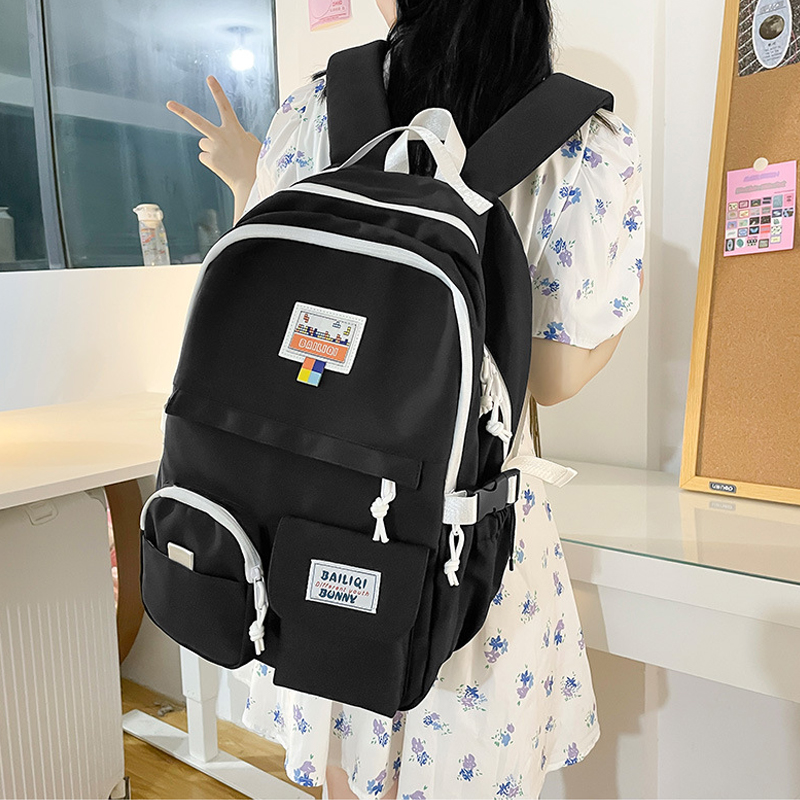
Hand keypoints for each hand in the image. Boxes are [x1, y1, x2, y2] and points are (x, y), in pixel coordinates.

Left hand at [167, 76, 261, 219]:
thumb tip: (234, 134)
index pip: (225, 106)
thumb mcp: (254, 144)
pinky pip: (204, 156)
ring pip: (204, 143)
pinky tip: (223, 166)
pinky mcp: (209, 160)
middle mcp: (221, 136)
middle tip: (169, 104)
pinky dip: (211, 161)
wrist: (251, 182)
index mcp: (234, 129)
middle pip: (198, 121)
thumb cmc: (256, 163)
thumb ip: (243, 135)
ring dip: (211, 148)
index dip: (218, 91)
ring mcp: (213, 148)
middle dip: (182, 111)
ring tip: (226, 158)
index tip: (210, 78)